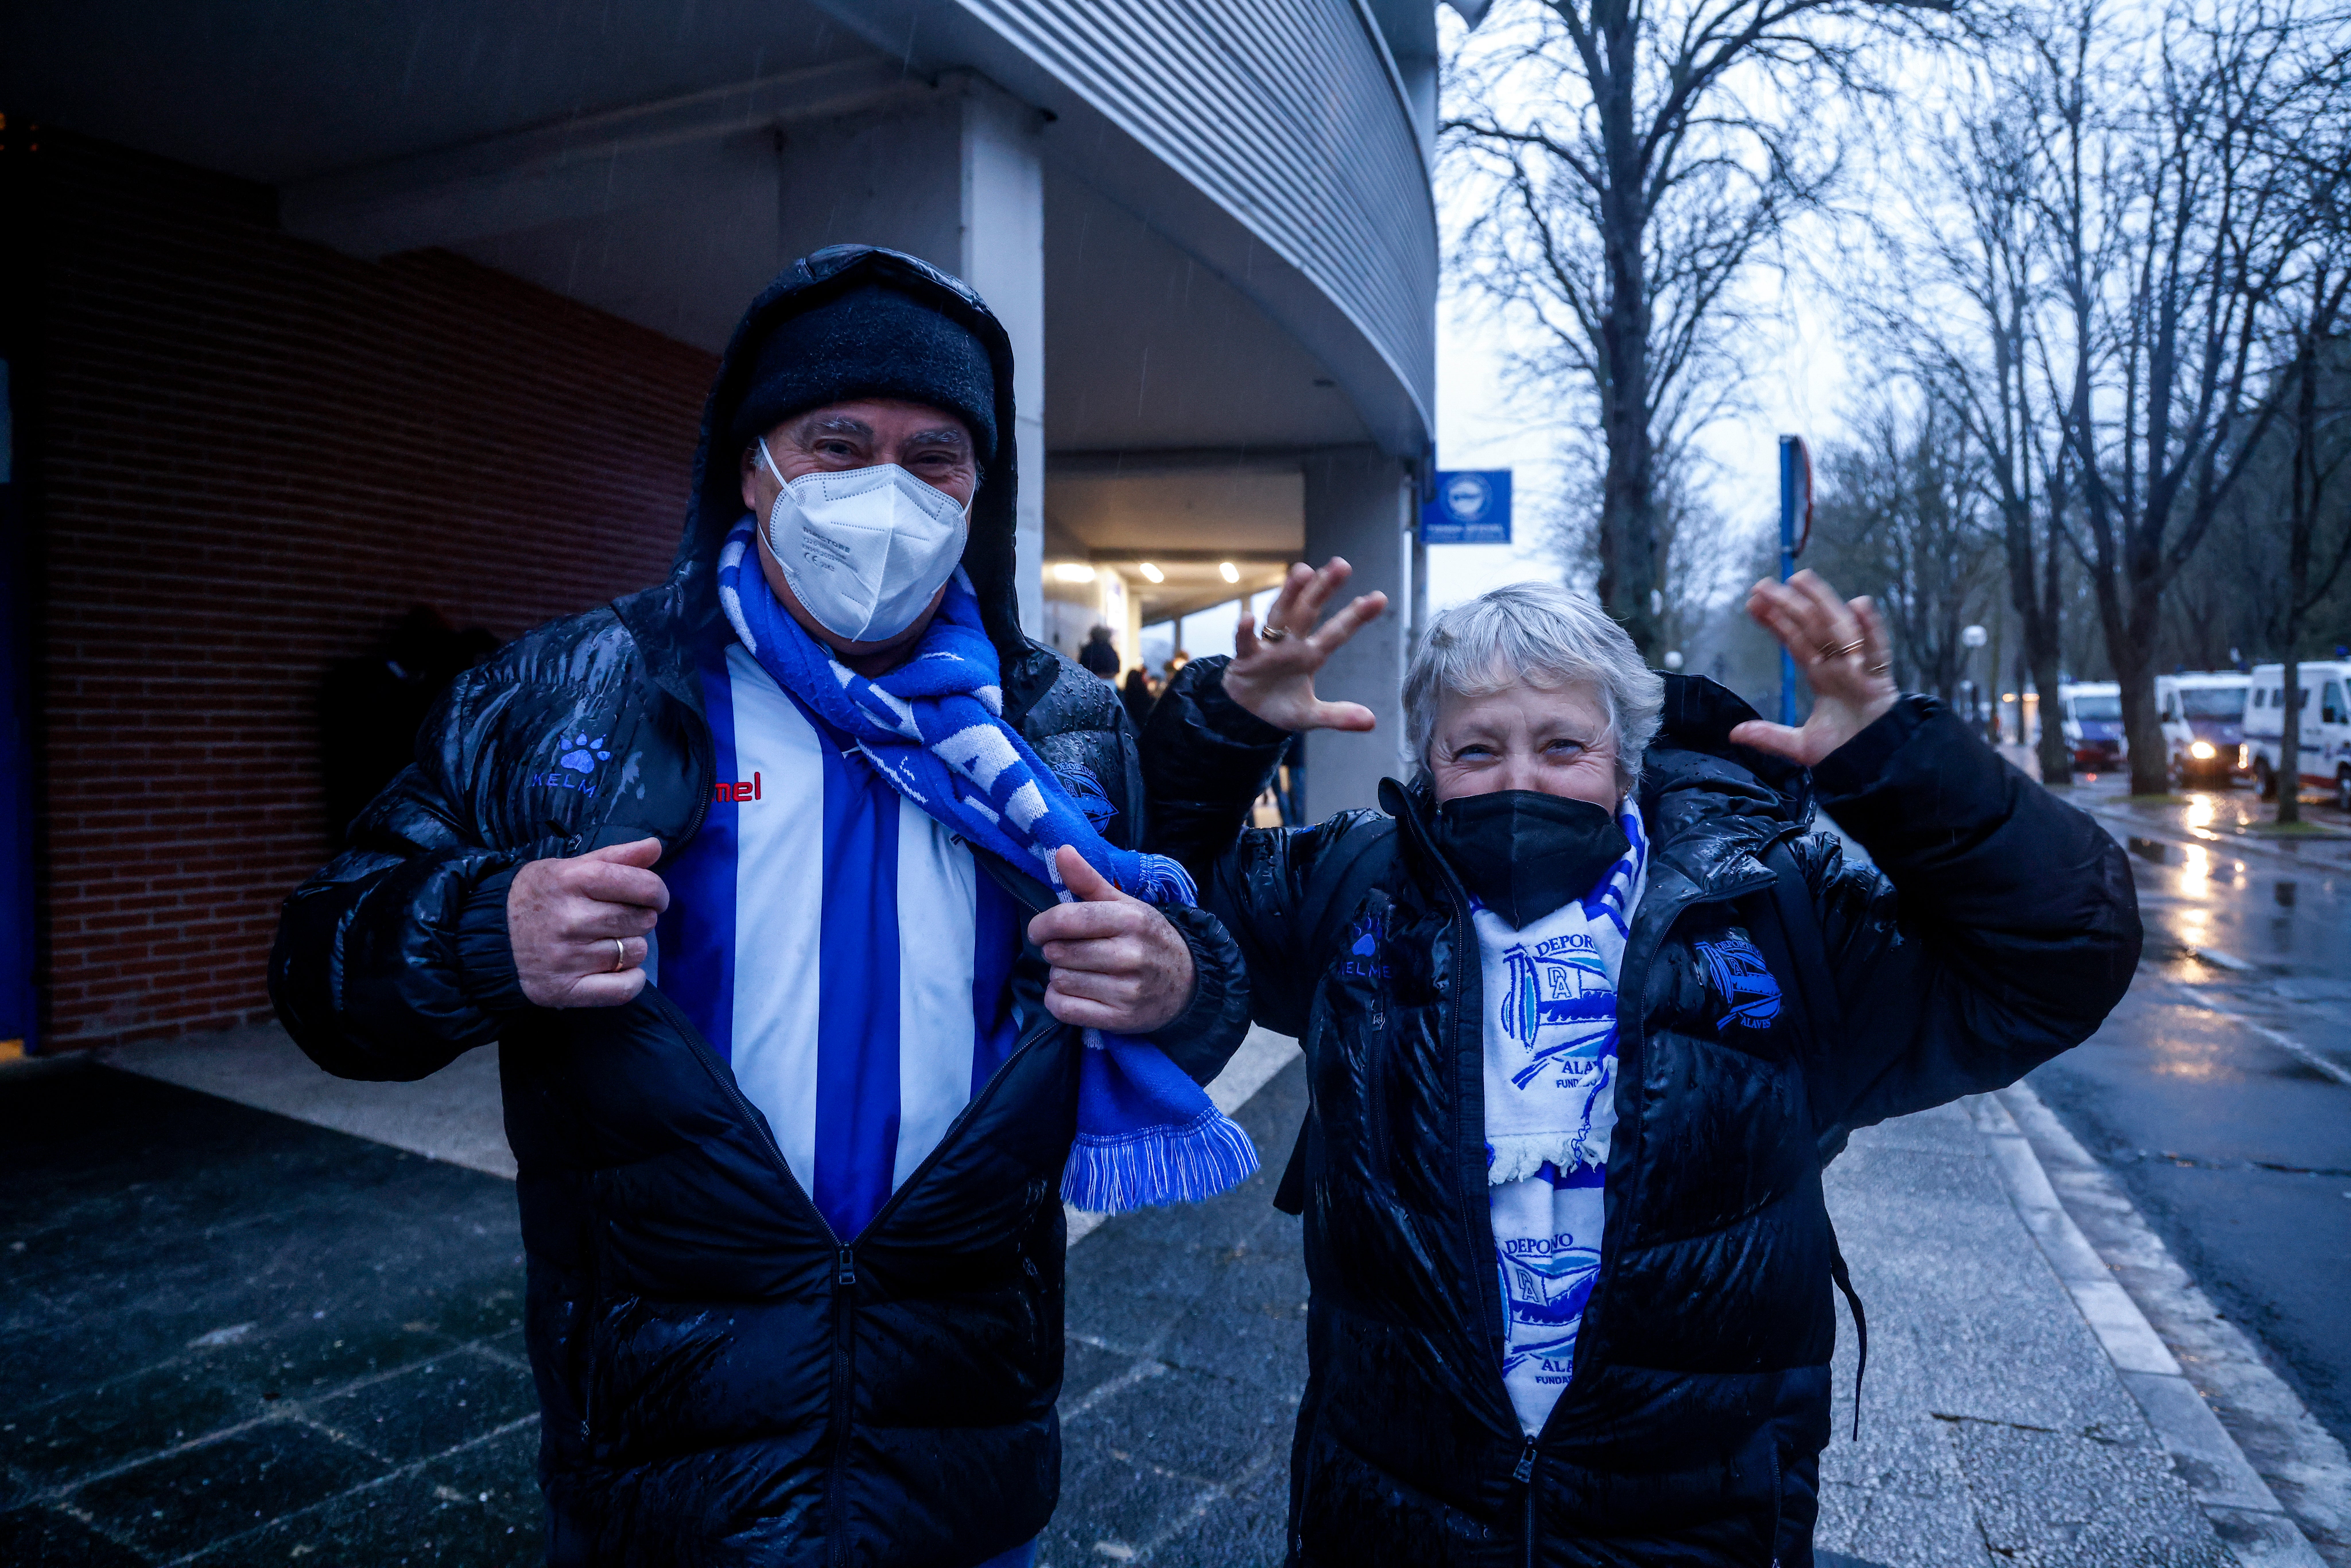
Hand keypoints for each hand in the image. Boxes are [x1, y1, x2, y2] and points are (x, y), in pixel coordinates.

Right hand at [507, 838, 670, 1007]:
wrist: (487, 937)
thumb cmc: (536, 898)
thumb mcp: (568, 868)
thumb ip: (614, 857)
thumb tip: (656, 846)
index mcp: (572, 881)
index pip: (642, 886)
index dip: (657, 892)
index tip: (653, 897)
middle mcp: (570, 919)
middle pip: (641, 920)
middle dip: (640, 918)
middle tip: (620, 918)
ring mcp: (567, 958)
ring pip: (635, 952)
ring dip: (632, 947)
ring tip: (607, 941)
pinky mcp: (565, 989)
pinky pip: (624, 989)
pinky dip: (631, 980)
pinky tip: (618, 969)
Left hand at [1027, 846, 1197, 1032]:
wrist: (1187, 983)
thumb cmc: (1147, 938)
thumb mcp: (1124, 905)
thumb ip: (1089, 880)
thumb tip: (1061, 850)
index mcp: (1129, 920)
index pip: (1066, 920)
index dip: (1041, 926)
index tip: (1040, 930)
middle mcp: (1129, 955)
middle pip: (1059, 952)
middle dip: (1056, 951)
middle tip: (1071, 951)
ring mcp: (1126, 990)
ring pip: (1059, 981)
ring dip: (1059, 975)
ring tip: (1080, 971)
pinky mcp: (1120, 1019)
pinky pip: (1064, 1009)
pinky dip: (1058, 1001)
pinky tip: (1074, 992)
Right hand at [1222, 558, 1388, 731]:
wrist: (1244, 716)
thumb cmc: (1279, 707)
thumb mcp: (1311, 716)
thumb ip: (1338, 716)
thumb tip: (1371, 722)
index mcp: (1311, 655)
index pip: (1337, 632)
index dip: (1357, 615)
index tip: (1380, 598)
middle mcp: (1291, 643)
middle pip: (1309, 611)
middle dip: (1324, 588)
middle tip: (1342, 564)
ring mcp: (1267, 647)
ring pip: (1280, 615)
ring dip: (1290, 594)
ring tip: (1303, 571)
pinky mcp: (1245, 657)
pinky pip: (1245, 642)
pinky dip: (1245, 630)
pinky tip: (1248, 617)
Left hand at [1729, 571, 1897, 764]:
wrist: (1881, 765)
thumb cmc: (1847, 751)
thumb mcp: (1801, 747)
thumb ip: (1770, 738)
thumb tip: (1734, 733)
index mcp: (1822, 676)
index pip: (1794, 640)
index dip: (1775, 621)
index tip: (1753, 602)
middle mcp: (1839, 665)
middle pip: (1812, 627)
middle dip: (1788, 604)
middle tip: (1762, 584)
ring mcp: (1860, 669)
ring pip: (1840, 628)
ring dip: (1822, 602)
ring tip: (1800, 579)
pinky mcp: (1881, 679)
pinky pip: (1878, 649)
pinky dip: (1871, 628)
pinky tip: (1859, 605)